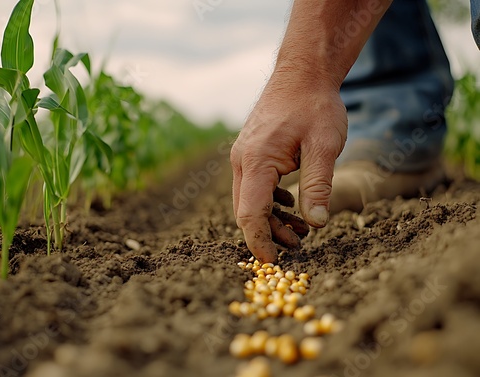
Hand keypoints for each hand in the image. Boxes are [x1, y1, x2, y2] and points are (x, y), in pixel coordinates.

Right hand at [230, 75, 347, 262]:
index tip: (273, 263)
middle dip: (268, 233)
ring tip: (301, 229)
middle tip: (299, 245)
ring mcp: (244, 156)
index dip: (260, 242)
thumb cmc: (315, 106)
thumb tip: (317, 224)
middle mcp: (243, 160)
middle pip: (247, 211)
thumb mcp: (325, 146)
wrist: (302, 73)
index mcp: (256, 160)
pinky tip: (292, 203)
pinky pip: (255, 186)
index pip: (250, 213)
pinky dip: (271, 202)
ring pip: (250, 200)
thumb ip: (318, 186)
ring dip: (271, 218)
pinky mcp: (251, 152)